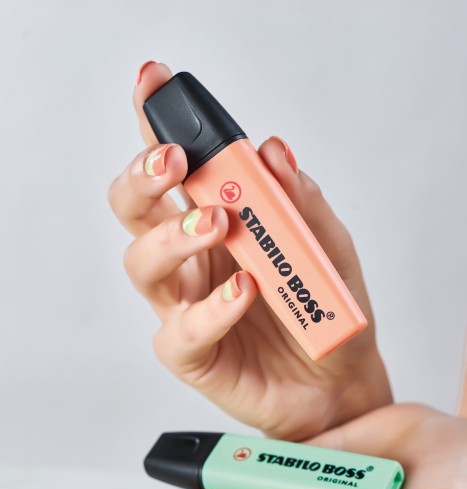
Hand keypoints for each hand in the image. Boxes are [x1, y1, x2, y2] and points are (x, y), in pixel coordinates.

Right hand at [108, 61, 391, 441]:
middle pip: (135, 209)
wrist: (339, 382)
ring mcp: (186, 306)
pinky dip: (212, 309)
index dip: (155, 126)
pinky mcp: (191, 353)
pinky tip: (243, 294)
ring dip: (174, 236)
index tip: (152, 86)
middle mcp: (192, 261)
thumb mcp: (328, 247)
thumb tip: (273, 151)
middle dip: (143, 178)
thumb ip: (301, 203)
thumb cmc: (325, 310)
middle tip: (174, 162)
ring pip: (143, 263)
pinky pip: (182, 330)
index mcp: (216, 224)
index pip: (175, 171)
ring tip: (217, 225)